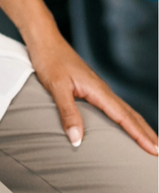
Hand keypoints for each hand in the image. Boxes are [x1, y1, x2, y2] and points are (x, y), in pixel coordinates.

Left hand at [27, 29, 158, 154]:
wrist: (45, 41)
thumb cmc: (50, 60)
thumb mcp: (57, 87)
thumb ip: (68, 113)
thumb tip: (77, 139)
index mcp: (98, 90)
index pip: (124, 117)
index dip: (140, 135)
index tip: (154, 150)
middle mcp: (102, 89)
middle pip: (130, 114)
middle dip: (146, 133)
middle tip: (158, 151)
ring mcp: (98, 88)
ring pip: (124, 110)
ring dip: (138, 126)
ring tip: (148, 141)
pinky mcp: (91, 88)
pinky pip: (114, 107)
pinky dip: (125, 118)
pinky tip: (123, 123)